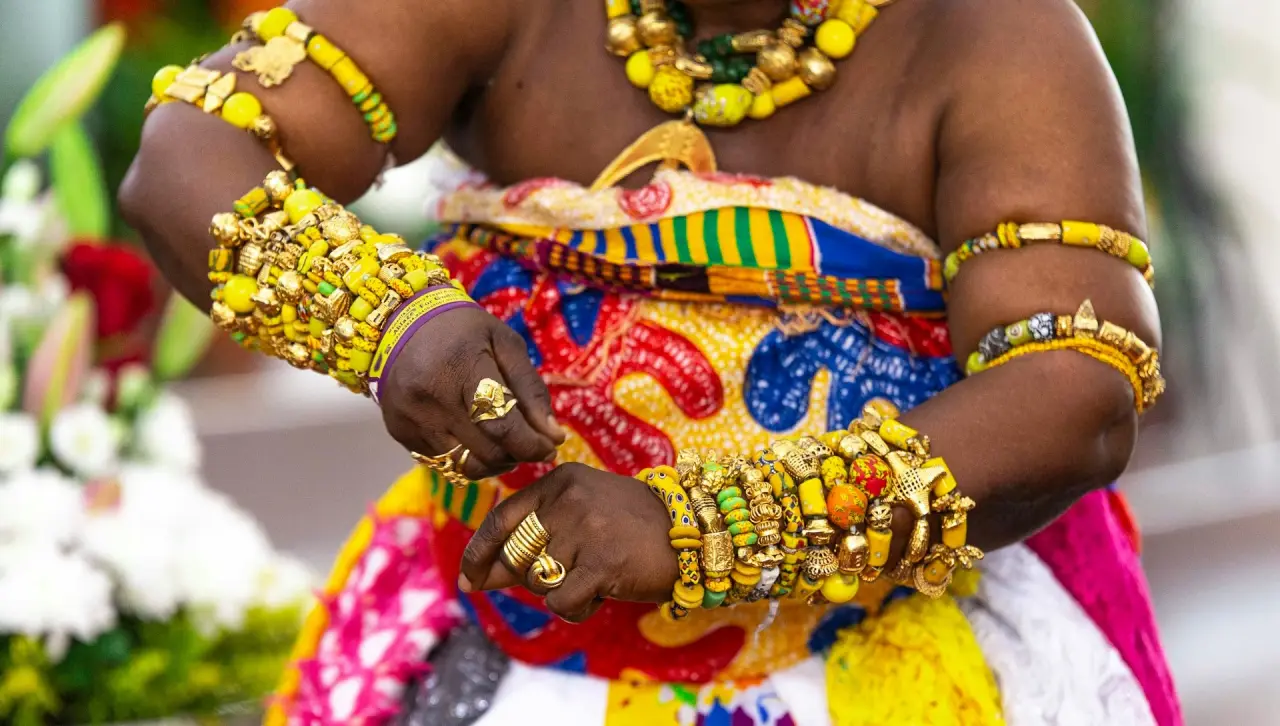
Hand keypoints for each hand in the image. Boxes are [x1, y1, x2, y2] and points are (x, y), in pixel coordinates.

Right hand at [380, 306, 565, 479]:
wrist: (398, 322)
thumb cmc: (461, 329)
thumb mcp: (505, 343)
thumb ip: (531, 390)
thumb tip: (553, 437)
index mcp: (461, 368)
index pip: (502, 425)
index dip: (532, 445)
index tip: (549, 446)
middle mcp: (431, 399)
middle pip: (487, 452)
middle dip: (517, 454)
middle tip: (528, 441)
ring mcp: (411, 420)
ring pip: (466, 466)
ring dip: (494, 462)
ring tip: (503, 442)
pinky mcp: (400, 434)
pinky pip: (444, 463)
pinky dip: (467, 458)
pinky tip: (474, 437)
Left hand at [458, 463, 678, 622]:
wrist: (696, 534)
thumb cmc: (634, 529)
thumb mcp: (582, 515)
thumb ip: (533, 537)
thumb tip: (478, 578)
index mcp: (560, 481)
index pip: (501, 518)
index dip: (479, 552)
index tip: (469, 578)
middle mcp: (568, 499)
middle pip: (515, 556)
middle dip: (529, 578)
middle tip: (567, 575)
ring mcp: (585, 530)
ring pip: (537, 581)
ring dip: (561, 591)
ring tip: (596, 576)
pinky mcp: (602, 563)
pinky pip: (560, 601)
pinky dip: (576, 608)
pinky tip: (601, 593)